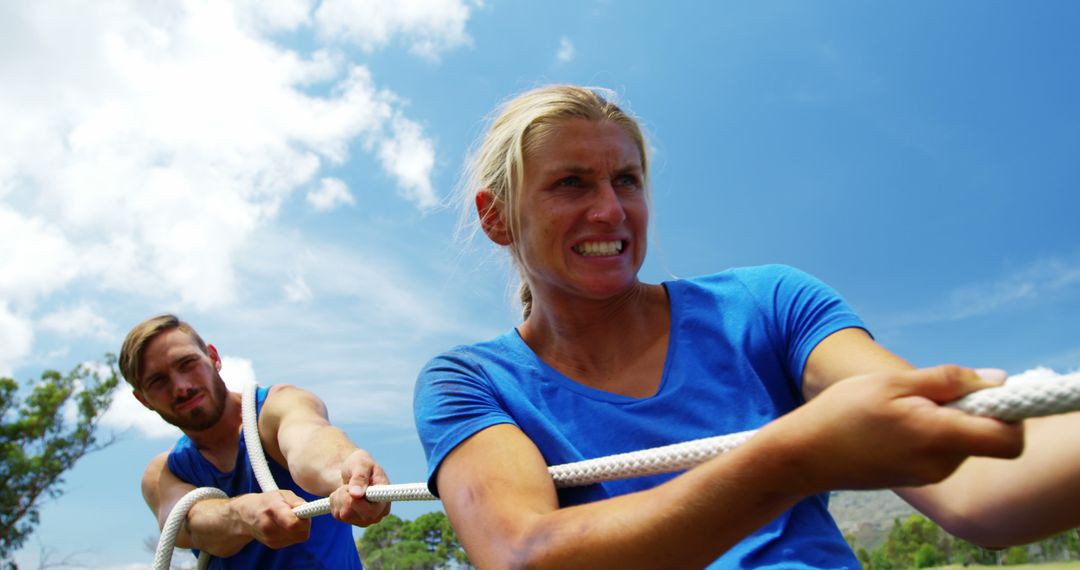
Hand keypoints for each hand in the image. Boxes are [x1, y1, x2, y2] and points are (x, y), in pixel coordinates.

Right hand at [234, 490, 311, 548]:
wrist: (244, 515)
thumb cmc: (266, 501)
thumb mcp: (281, 494)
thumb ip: (297, 502)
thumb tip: (310, 509)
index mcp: (272, 510)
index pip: (293, 524)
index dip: (304, 519)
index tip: (304, 511)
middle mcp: (269, 527)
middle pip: (299, 531)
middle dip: (304, 522)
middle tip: (298, 513)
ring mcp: (270, 539)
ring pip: (299, 536)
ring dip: (300, 527)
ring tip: (289, 517)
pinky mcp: (273, 545)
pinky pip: (295, 540)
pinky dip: (294, 532)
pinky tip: (285, 525)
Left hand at [329, 449, 390, 525]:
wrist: (352, 470)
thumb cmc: (360, 464)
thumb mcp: (361, 464)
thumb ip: (360, 476)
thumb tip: (357, 495)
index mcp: (385, 500)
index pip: (372, 511)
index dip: (358, 502)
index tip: (350, 489)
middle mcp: (377, 514)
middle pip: (353, 513)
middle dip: (345, 496)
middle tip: (349, 484)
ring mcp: (364, 519)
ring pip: (343, 514)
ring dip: (339, 497)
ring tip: (347, 487)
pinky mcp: (351, 520)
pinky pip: (337, 514)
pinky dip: (335, 502)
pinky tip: (343, 494)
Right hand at [771, 365, 1024, 492]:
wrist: (804, 455)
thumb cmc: (843, 412)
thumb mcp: (893, 382)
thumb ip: (948, 381)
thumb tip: (997, 380)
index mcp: (938, 437)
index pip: (1008, 439)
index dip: (1010, 413)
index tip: (984, 391)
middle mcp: (941, 464)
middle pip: (985, 435)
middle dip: (968, 409)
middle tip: (923, 392)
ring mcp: (929, 475)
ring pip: (962, 441)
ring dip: (944, 420)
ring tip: (900, 407)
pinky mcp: (917, 477)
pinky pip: (941, 451)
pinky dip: (930, 433)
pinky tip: (894, 424)